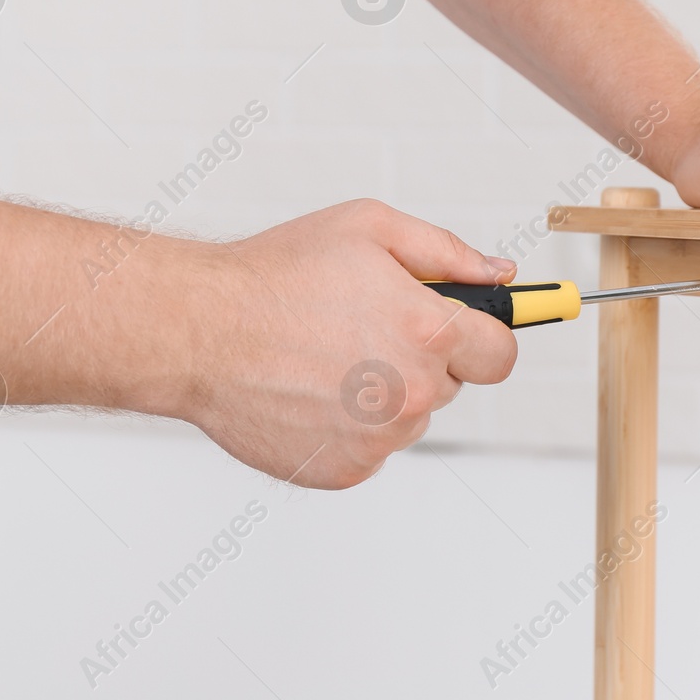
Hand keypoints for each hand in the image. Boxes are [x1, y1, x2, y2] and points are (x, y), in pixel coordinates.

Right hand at [159, 199, 518, 489]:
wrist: (198, 331)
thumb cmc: (276, 274)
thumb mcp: (370, 229)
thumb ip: (448, 252)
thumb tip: (498, 274)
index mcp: (428, 332)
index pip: (501, 355)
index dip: (485, 339)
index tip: (470, 334)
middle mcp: (412, 393)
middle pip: (448, 384)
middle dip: (420, 356)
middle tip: (363, 327)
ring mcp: (379, 440)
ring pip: (408, 416)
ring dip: (383, 393)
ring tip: (324, 357)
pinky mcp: (346, 471)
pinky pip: (370, 448)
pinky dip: (347, 426)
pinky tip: (308, 391)